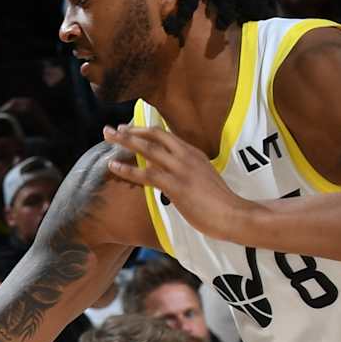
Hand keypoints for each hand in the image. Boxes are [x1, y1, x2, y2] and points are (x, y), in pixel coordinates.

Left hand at [102, 119, 252, 241]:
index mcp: (193, 153)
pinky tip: (112, 165)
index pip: (165, 135)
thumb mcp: (202, 178)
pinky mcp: (175, 186)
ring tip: (107, 137)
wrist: (233, 214)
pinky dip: (127, 169)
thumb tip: (164, 173)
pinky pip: (146, 175)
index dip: (144, 130)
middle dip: (129, 130)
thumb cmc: (219, 202)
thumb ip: (184, 172)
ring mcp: (180, 169)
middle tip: (110, 129)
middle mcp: (186, 155)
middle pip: (153, 135)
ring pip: (147, 149)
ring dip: (124, 141)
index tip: (129, 128)